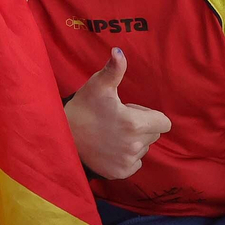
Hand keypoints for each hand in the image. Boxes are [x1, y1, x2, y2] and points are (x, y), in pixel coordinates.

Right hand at [64, 48, 172, 178]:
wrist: (61, 134)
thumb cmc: (82, 107)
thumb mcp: (98, 86)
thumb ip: (114, 69)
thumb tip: (119, 51)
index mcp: (135, 124)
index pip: (163, 122)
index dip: (148, 114)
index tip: (130, 111)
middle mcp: (135, 146)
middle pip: (154, 135)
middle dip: (141, 126)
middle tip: (117, 120)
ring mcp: (127, 162)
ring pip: (143, 148)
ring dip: (133, 141)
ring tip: (110, 133)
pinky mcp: (120, 172)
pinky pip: (134, 163)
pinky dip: (125, 156)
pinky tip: (108, 147)